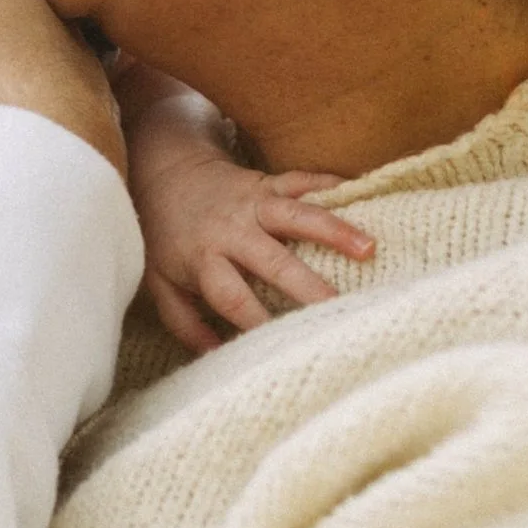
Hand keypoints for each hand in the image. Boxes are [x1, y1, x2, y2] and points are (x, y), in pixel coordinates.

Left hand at [120, 70, 372, 354]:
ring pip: (297, 215)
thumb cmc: (164, 236)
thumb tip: (215, 356)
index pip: (233, 298)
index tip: (284, 345)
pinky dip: (332, 186)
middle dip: (306, 285)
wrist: (164, 172)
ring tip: (368, 248)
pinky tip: (363, 194)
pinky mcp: (268, 182)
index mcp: (205, 260)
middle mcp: (232, 231)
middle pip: (274, 261)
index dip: (256, 321)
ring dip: (333, 230)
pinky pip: (303, 181)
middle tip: (338, 308)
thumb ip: (184, 323)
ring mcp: (254, 203)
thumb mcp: (159, 282)